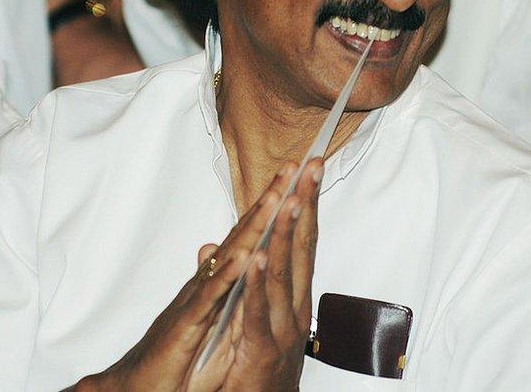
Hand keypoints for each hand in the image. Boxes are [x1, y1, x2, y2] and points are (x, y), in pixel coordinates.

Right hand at [73, 159, 322, 391]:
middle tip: (292, 167)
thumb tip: (212, 246)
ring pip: (228, 258)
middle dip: (269, 201)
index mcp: (215, 282)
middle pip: (242, 235)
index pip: (248, 237)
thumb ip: (210, 280)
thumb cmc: (170, 355)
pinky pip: (211, 299)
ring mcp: (196, 301)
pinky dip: (229, 278)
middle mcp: (206, 283)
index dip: (271, 208)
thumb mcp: (199, 315)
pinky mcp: (186, 326)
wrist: (135, 385)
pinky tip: (247, 258)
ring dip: (253, 227)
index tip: (295, 179)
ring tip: (277, 198)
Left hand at [218, 160, 321, 390]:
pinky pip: (257, 311)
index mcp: (291, 294)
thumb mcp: (246, 314)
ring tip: (288, 200)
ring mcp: (281, 328)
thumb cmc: (251, 362)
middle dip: (305, 204)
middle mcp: (294, 306)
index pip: (300, 239)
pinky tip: (256, 260)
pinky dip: (257, 285)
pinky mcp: (260, 349)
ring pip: (283, 273)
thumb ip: (236, 278)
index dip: (304, 202)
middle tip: (311, 168)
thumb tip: (219, 245)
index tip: (308, 167)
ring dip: (284, 235)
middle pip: (300, 246)